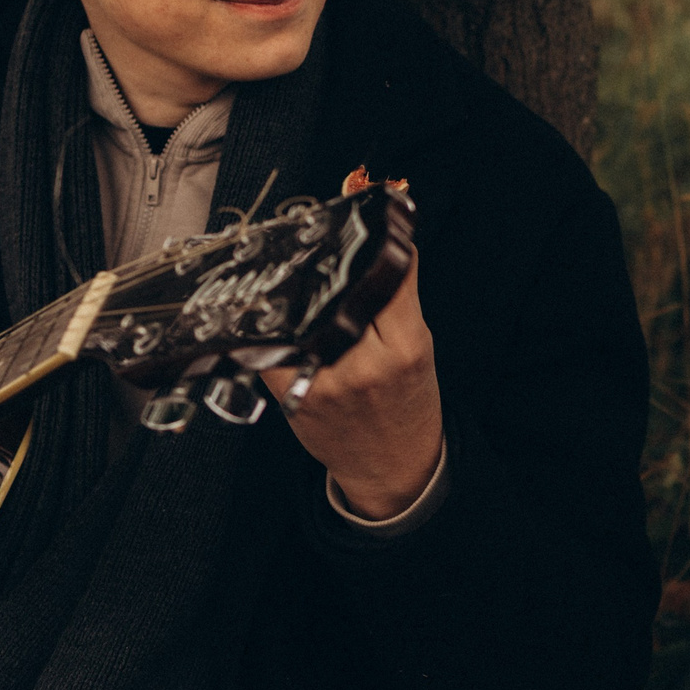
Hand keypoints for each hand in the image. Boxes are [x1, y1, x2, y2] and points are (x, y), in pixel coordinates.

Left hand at [262, 254, 444, 520]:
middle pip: (339, 292)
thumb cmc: (407, 405)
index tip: (371, 222)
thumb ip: (398, 298)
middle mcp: (365, 365)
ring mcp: (326, 382)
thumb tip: (387, 242)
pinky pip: (272, 349)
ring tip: (294, 276)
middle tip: (321, 242)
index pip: (388, 278)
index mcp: (406, 348)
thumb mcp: (418, 346)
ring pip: (300, 316)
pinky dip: (271, 329)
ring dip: (295, 293)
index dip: (377, 244)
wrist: (394, 467)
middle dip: (330, 266)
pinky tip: (274, 318)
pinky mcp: (293, 397)